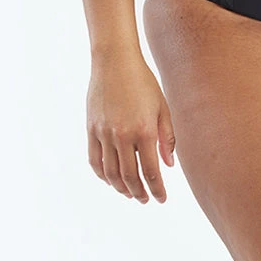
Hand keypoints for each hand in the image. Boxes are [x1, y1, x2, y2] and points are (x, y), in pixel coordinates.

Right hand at [87, 52, 175, 202]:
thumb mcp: (161, 106)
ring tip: (130, 193)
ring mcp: (104, 133)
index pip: (151, 171)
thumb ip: (167, 137)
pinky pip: (95, 161)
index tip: (161, 199)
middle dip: (139, 192)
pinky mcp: (91, 129)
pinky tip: (111, 180)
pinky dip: (102, 175)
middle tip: (146, 199)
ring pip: (110, 173)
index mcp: (144, 130)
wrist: (115, 61)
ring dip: (121, 188)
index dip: (157, 189)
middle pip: (130, 177)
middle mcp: (123, 135)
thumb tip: (168, 165)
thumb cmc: (143, 82)